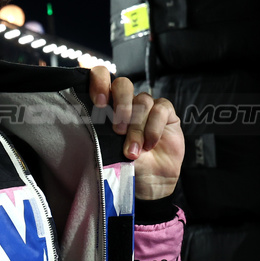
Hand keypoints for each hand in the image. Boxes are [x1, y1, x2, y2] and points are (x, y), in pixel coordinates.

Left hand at [89, 68, 183, 200]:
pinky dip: (154, 127)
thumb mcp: (107, 152)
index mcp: (106, 105)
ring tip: (134, 151)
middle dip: (121, 104)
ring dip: (137, 127)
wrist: (148, 183)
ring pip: (143, 101)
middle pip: (123, 84)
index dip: (99, 81)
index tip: (98, 102)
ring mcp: (147, 107)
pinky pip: (161, 110)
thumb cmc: (123, 166)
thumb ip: (101, 136)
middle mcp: (126, 102)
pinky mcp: (167, 114)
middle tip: (118, 130)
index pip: (100, 77)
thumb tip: (92, 128)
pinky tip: (150, 144)